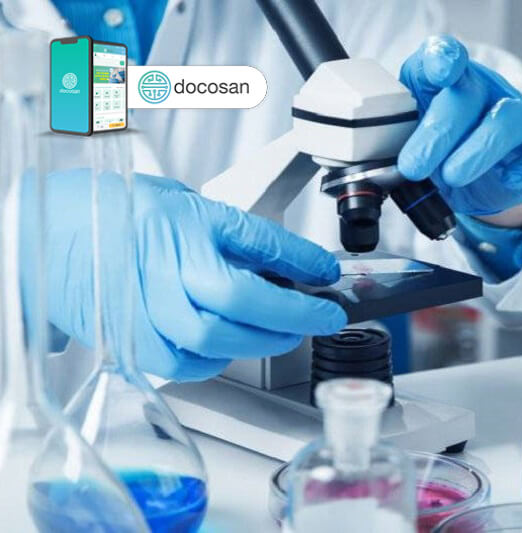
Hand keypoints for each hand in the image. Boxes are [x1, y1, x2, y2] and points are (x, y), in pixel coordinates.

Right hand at [38, 170, 345, 381]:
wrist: (55, 235)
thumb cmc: (121, 215)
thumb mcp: (187, 202)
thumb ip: (237, 234)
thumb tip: (293, 262)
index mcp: (182, 220)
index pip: (257, 242)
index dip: (302, 261)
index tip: (329, 274)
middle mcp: (162, 262)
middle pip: (239, 300)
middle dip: (292, 315)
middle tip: (320, 315)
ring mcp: (143, 305)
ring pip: (214, 339)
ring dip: (262, 340)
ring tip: (284, 331)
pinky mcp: (132, 340)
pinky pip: (185, 364)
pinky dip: (219, 360)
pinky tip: (231, 345)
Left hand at [398, 35, 521, 217]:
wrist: (476, 181)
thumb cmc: (441, 152)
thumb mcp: (409, 143)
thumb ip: (394, 144)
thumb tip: (373, 165)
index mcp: (446, 83)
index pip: (445, 55)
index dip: (443, 59)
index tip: (439, 72)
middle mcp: (484, 90)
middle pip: (468, 96)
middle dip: (438, 133)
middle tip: (414, 166)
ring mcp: (518, 115)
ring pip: (507, 119)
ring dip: (478, 150)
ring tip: (452, 176)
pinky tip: (509, 179)